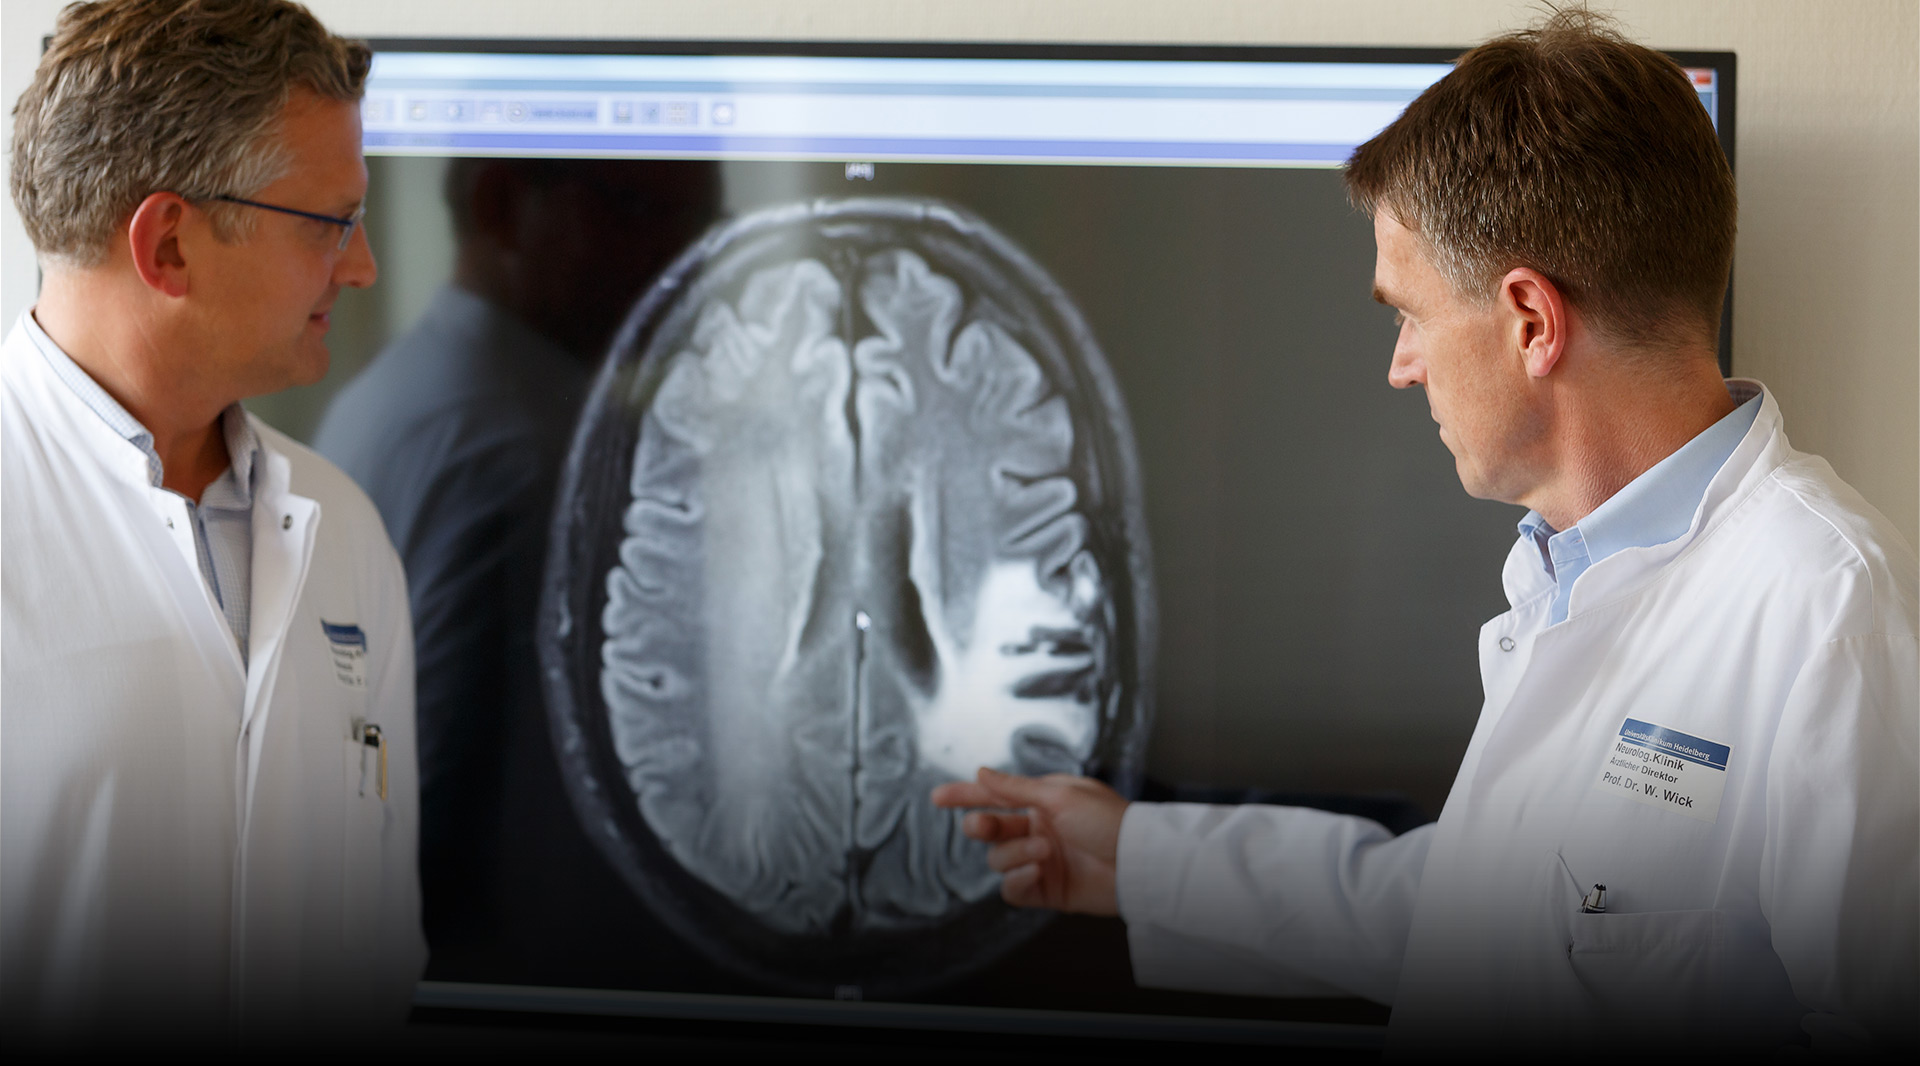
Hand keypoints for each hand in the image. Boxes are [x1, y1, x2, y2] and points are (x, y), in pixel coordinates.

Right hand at [930, 767, 1129, 915]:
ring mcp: (1041, 861)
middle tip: (982, 825)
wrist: (1139, 863)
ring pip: (1000, 859)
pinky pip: (1013, 888)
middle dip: (982, 825)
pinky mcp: (1047, 891)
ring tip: (1043, 851)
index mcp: (1043, 802)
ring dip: (1014, 853)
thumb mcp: (1061, 796)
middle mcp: (1038, 830)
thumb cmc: (1109, 821)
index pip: (995, 796)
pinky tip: (1037, 872)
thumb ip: (1016, 788)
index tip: (937, 797)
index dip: (965, 796)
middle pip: (991, 828)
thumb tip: (981, 773)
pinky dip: (1018, 880)